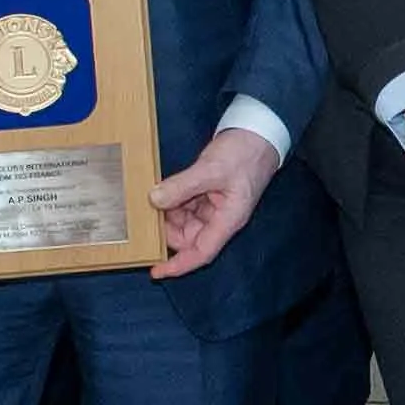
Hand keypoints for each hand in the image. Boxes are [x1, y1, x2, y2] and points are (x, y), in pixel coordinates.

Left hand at [153, 126, 281, 279]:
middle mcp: (220, 218)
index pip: (201, 253)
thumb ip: (182, 186)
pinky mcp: (207, 194)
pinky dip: (172, 199)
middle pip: (188, 237)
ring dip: (168, 212)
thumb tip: (154, 199)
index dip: (178, 265)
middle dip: (167, 229)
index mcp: (228, 220)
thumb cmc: (245, 154)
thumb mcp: (211, 169)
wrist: (257, 133)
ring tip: (152, 198)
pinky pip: (185, 204)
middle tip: (146, 215)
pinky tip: (162, 189)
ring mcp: (214, 206)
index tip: (156, 272)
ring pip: (184, 220)